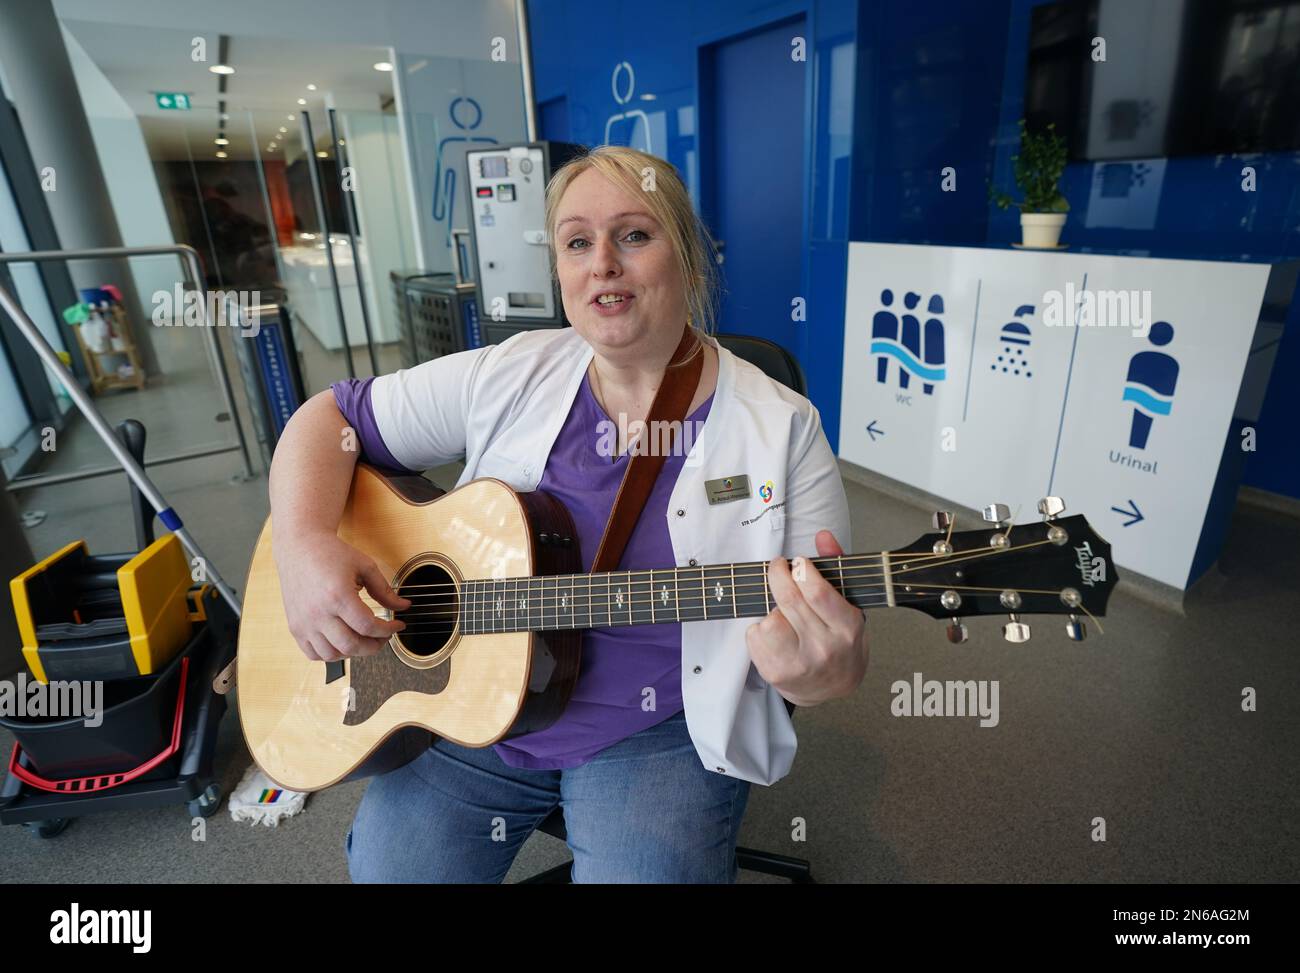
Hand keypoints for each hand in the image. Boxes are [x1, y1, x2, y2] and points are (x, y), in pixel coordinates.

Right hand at [274, 531, 410, 662]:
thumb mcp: (365, 566)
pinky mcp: (295, 626)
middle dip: (374, 646)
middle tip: (383, 637)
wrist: (300, 547)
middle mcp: (318, 612)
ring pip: (332, 654)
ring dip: (353, 652)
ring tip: (364, 639)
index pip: (368, 626)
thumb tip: (404, 607)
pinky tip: (342, 642)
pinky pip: (313, 654)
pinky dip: (331, 654)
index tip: (397, 626)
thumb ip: (385, 590)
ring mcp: (304, 622)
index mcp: (337, 595)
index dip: (388, 630)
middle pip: (351, 645)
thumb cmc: (331, 554)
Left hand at [745, 530, 868, 706]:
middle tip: (778, 567)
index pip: (818, 592)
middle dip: (778, 574)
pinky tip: (776, 634)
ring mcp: (798, 664)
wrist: (833, 688)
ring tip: (785, 614)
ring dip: (772, 610)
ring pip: (769, 619)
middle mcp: (824, 648)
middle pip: (789, 599)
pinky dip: (760, 629)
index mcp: (847, 628)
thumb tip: (822, 535)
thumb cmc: (841, 640)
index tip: (797, 562)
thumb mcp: (849, 604)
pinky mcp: (775, 673)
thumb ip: (836, 566)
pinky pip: (755, 635)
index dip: (802, 570)